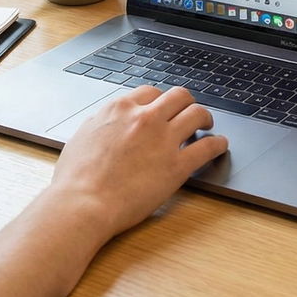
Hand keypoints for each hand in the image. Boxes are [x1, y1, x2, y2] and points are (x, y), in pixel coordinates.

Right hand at [45, 86, 228, 238]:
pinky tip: (220, 145)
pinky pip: (207, 147)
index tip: (164, 109)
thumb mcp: (83, 136)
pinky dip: (218, 143)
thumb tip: (108, 122)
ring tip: (207, 125)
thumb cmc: (76, 178)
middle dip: (186, 102)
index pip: (150, 92)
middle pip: (178, 96)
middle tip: (189, 112)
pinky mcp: (177, 165)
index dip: (161, 101)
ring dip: (205, 117)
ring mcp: (163, 140)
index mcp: (121, 109)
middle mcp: (145, 118)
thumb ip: (102, 124)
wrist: (83, 203)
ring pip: (197, 114)